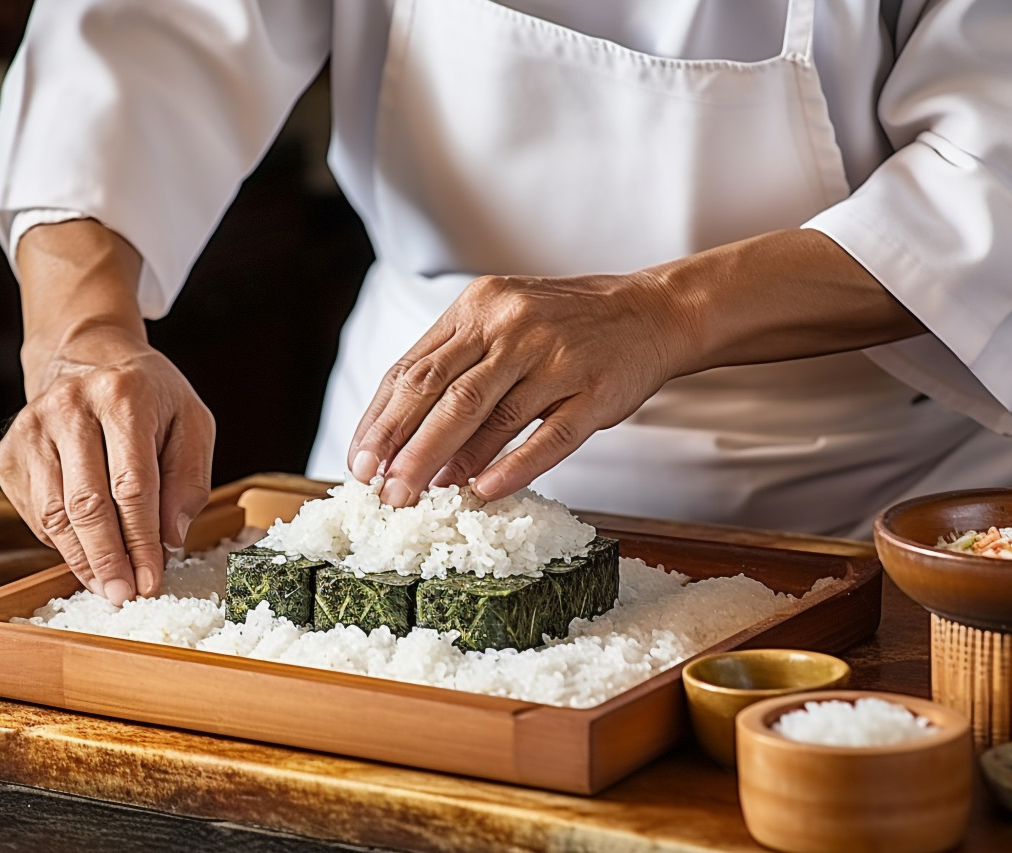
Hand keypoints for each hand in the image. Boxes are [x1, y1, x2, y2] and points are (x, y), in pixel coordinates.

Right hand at [0, 324, 214, 603]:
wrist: (87, 358)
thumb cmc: (148, 396)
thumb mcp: (191, 422)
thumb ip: (190, 478)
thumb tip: (171, 537)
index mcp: (122, 396)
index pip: (132, 484)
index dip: (141, 539)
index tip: (151, 578)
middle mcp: (69, 407)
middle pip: (86, 502)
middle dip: (107, 558)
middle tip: (123, 594)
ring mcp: (31, 429)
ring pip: (53, 513)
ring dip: (80, 558)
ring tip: (104, 585)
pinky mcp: (10, 451)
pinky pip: (34, 512)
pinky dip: (60, 542)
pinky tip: (84, 554)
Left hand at [346, 229, 924, 507]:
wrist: (653, 311)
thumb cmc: (566, 327)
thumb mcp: (505, 328)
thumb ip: (461, 376)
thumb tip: (418, 454)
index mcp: (480, 305)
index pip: (414, 368)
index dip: (381, 419)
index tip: (358, 460)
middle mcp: (513, 324)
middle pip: (442, 392)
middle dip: (402, 447)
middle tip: (380, 490)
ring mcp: (556, 356)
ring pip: (487, 416)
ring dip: (446, 461)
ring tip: (418, 496)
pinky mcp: (594, 391)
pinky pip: (547, 436)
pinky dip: (512, 466)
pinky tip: (484, 492)